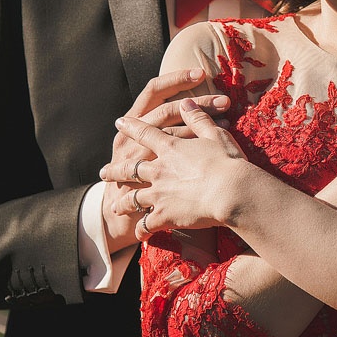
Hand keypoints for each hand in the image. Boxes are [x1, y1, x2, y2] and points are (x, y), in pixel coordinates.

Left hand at [100, 70, 230, 252]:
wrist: (232, 192)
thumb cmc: (228, 162)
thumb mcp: (215, 135)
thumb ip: (197, 118)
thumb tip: (185, 102)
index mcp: (171, 148)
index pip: (145, 133)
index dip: (131, 127)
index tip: (119, 123)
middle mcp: (159, 170)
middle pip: (130, 168)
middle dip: (115, 171)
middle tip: (103, 173)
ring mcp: (159, 194)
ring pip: (132, 199)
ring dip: (123, 203)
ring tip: (115, 208)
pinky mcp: (165, 216)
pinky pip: (146, 224)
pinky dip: (142, 230)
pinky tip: (140, 234)